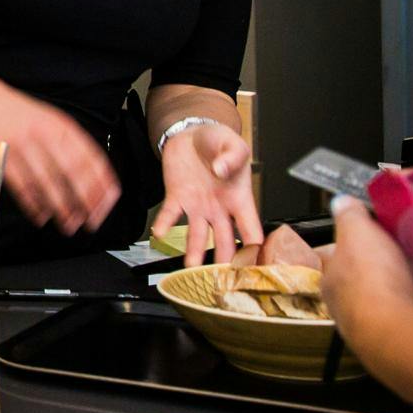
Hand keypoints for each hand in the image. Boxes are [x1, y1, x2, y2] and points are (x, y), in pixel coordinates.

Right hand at [0, 92, 119, 233]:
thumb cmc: (22, 116)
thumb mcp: (53, 122)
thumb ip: (73, 146)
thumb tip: (96, 182)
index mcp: (62, 126)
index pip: (91, 157)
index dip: (102, 183)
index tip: (108, 203)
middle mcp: (44, 134)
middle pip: (72, 172)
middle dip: (85, 201)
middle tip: (92, 221)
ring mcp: (22, 145)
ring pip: (47, 183)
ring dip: (61, 208)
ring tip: (70, 225)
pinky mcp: (1, 156)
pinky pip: (20, 185)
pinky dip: (33, 204)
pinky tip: (42, 217)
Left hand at [152, 121, 260, 265]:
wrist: (194, 133)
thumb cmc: (219, 142)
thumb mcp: (233, 145)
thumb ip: (232, 157)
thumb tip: (223, 169)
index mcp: (239, 198)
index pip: (251, 230)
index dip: (254, 248)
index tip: (254, 265)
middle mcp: (219, 208)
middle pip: (225, 241)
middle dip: (225, 260)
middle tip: (223, 278)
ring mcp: (198, 206)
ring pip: (198, 235)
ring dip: (195, 251)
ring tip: (191, 267)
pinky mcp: (177, 197)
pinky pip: (170, 214)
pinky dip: (163, 224)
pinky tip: (159, 233)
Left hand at [320, 198, 412, 349]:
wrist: (398, 333)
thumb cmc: (371, 286)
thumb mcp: (357, 231)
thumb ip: (349, 215)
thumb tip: (342, 202)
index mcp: (332, 279)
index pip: (338, 256)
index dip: (357, 241)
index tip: (375, 233)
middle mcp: (349, 305)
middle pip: (370, 275)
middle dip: (392, 262)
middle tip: (412, 250)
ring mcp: (375, 323)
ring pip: (396, 294)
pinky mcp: (403, 336)